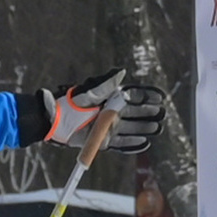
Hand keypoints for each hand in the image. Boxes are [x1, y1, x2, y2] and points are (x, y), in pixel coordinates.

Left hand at [36, 72, 165, 153]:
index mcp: (111, 99)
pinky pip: (121, 144)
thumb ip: (106, 84)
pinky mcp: (104, 141)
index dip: (147, 96)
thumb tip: (122, 72)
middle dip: (150, 113)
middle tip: (162, 114)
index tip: (160, 97)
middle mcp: (113, 112)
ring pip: (132, 128)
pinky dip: (132, 145)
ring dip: (144, 129)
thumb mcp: (88, 93)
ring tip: (157, 128)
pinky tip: (144, 143)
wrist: (54, 123)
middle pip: (137, 113)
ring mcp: (110, 127)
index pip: (134, 96)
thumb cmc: (70, 104)